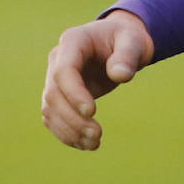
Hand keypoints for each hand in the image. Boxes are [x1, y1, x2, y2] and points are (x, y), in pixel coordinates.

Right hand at [41, 9, 152, 150]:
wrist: (122, 43)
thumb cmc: (128, 39)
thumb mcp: (134, 41)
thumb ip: (127, 55)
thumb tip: (120, 75)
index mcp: (73, 40)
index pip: (64, 70)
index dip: (74, 93)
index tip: (92, 112)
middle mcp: (58, 59)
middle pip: (53, 94)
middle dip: (73, 118)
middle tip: (97, 135)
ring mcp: (54, 78)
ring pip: (50, 110)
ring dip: (69, 131)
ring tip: (94, 143)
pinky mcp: (59, 95)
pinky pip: (54, 118)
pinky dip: (67, 134)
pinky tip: (86, 144)